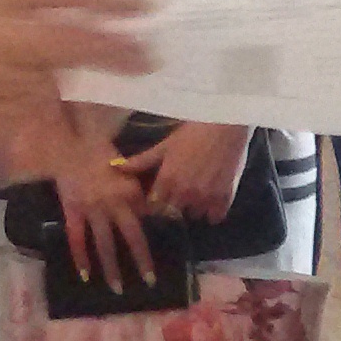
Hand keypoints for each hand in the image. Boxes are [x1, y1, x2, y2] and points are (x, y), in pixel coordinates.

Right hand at [50, 128, 152, 289]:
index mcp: (129, 191)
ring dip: (111, 268)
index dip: (157, 227)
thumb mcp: (125, 166)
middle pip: (131, 237)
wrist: (68, 148)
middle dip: (141, 260)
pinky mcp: (73, 213)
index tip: (164, 239)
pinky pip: (77, 240)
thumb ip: (136, 186)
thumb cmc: (99, 152)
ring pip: (104, 244)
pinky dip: (80, 258)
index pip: (148, 214)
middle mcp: (114, 204)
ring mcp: (92, 211)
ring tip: (117, 288)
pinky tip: (85, 276)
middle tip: (148, 280)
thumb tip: (151, 205)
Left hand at [118, 121, 253, 222]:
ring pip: (195, 215)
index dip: (155, 203)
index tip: (159, 197)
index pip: (154, 207)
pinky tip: (212, 199)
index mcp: (167, 182)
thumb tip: (115, 167)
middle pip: (174, 213)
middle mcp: (185, 194)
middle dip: (173, 206)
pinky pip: (215, 216)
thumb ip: (142, 161)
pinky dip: (213, 211)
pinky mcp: (224, 197)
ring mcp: (206, 197)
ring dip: (193, 208)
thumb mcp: (165, 145)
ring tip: (196, 194)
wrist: (224, 124)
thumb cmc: (192, 132)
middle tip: (178, 193)